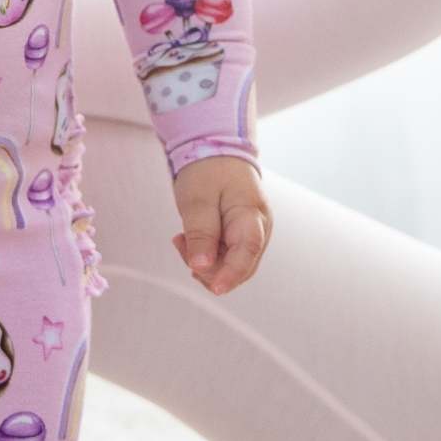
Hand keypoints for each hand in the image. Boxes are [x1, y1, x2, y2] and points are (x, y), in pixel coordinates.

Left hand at [170, 155, 272, 296]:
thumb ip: (201, 233)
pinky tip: (189, 243)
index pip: (248, 251)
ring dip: (205, 264)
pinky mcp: (242, 238)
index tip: (215, 288)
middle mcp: (260, 230)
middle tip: (181, 245)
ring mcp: (253, 235)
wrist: (217, 152)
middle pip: (240, 267)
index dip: (232, 273)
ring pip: (232, 266)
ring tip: (181, 240)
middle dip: (210, 269)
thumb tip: (201, 267)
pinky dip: (206, 257)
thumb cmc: (209, 171)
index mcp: (252, 215)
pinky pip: (227, 258)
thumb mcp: (198, 200)